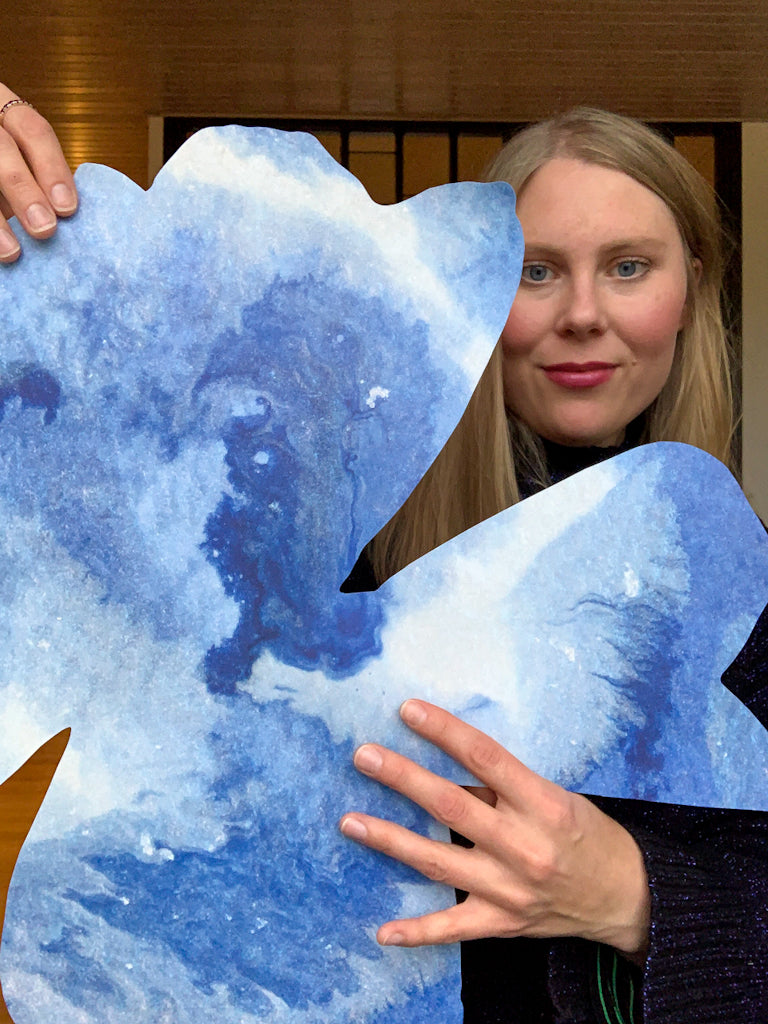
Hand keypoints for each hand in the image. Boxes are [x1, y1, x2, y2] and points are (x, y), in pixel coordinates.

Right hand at [0, 83, 77, 262]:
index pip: (33, 130)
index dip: (52, 168)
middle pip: (1, 147)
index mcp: (3, 111)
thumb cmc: (5, 165)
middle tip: (44, 228)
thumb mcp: (17, 161)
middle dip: (24, 190)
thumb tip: (62, 216)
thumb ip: (35, 179)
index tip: (67, 207)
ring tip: (11, 251)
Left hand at [339, 699, 649, 955]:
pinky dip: (417, 931)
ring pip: (437, 861)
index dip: (444, 731)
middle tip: (364, 756)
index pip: (485, 757)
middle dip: (403, 778)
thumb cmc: (587, 834)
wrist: (627, 896)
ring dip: (389, 839)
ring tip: (351, 820)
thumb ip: (502, 789)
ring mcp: (509, 889)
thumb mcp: (554, 797)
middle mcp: (524, 846)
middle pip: (451, 805)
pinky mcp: (502, 923)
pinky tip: (383, 930)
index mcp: (543, 804)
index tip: (408, 711)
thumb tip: (446, 771)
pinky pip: (452, 929)